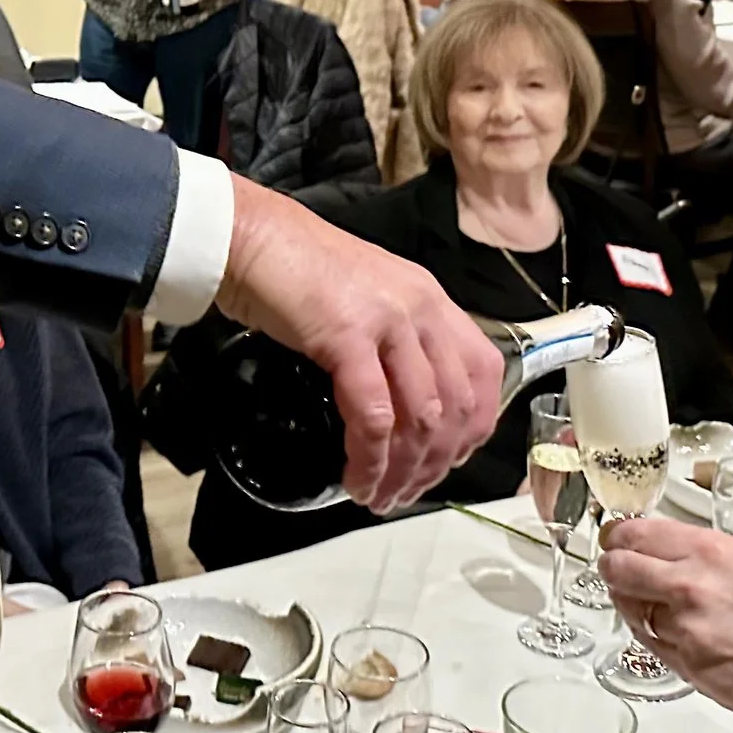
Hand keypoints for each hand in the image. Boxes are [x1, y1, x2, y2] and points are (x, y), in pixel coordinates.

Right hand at [214, 174, 500, 511]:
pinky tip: (357, 479)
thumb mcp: (365, 296)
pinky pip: (373, 417)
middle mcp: (419, 309)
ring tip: (380, 497)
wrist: (249, 236)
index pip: (483, 371)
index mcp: (429, 299)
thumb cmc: (294, 266)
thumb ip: (393, 338)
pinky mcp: (347, 336)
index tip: (449, 460)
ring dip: (404, 471)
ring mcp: (388, 321)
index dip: (474, 427)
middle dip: (435, 464)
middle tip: (408, 492)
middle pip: (456, 406)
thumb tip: (399, 402)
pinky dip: (370, 460)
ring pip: (421, 420)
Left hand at [599, 517, 732, 724]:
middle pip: (619, 568)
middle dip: (614, 568)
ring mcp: (684, 627)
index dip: (619, 537)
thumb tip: (671, 558)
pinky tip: (672, 634)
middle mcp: (690, 584)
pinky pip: (649, 644)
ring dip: (634, 606)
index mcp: (711, 551)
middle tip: (617, 570)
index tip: (616, 540)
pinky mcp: (685, 665)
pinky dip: (653, 637)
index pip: (636, 533)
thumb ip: (706, 560)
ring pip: (631, 609)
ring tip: (653, 606)